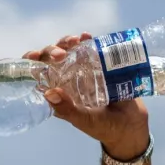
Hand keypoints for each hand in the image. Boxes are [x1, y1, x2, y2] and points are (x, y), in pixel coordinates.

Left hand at [23, 33, 150, 160]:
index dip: (32, 64)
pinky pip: (90, 50)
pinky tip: (87, 37)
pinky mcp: (100, 66)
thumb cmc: (104, 127)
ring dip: (68, 43)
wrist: (132, 125)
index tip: (34, 57)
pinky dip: (86, 42)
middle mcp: (68, 81)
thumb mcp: (84, 120)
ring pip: (69, 51)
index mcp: (59, 95)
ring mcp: (83, 72)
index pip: (39, 76)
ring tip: (75, 41)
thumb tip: (48, 92)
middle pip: (52, 60)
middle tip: (61, 54)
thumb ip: (68, 109)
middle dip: (52, 51)